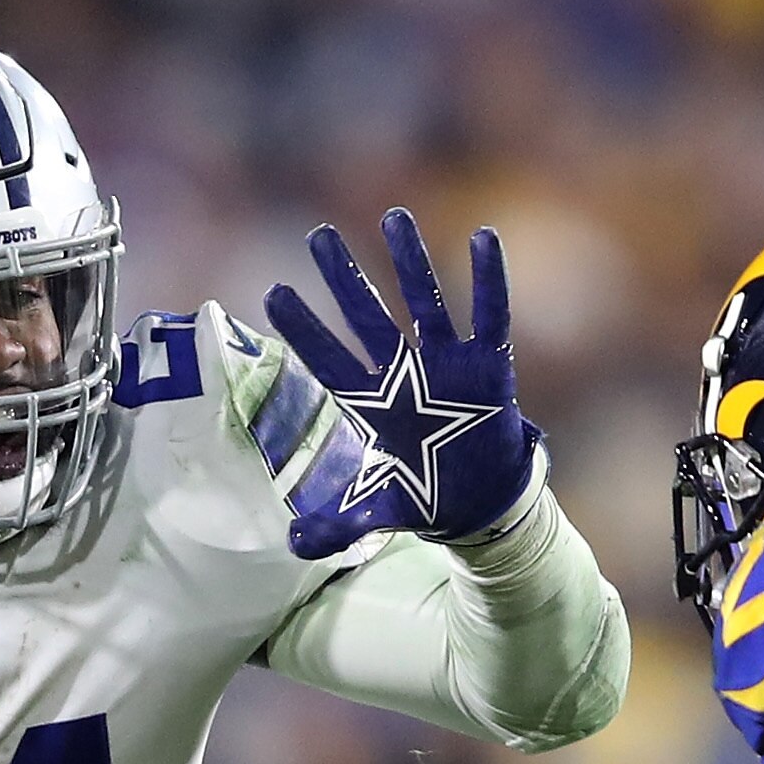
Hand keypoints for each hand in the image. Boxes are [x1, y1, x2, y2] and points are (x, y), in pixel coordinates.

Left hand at [263, 208, 540, 558]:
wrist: (480, 503)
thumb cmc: (425, 495)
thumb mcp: (377, 512)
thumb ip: (337, 526)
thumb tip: (292, 547)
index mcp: (373, 402)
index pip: (330, 359)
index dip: (304, 329)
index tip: (273, 293)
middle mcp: (405, 374)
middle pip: (369, 316)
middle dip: (345, 278)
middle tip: (318, 236)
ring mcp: (447, 365)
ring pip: (425, 302)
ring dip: (411, 261)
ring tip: (393, 217)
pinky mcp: (489, 367)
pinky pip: (490, 316)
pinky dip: (490, 279)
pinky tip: (484, 238)